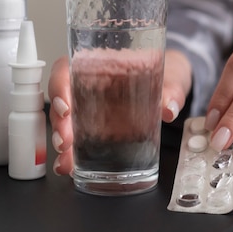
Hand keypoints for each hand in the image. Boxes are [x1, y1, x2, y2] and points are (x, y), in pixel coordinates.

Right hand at [48, 50, 192, 174]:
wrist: (173, 84)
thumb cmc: (166, 72)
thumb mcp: (172, 77)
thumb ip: (172, 90)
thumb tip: (169, 108)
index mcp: (101, 65)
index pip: (66, 68)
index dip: (59, 87)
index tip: (65, 107)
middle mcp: (89, 85)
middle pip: (62, 101)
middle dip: (59, 124)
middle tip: (65, 142)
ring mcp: (92, 107)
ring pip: (66, 123)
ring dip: (62, 143)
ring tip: (67, 162)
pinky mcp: (98, 127)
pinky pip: (78, 138)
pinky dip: (72, 154)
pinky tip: (72, 166)